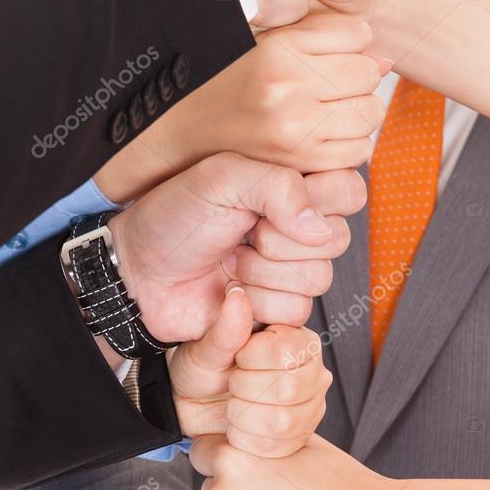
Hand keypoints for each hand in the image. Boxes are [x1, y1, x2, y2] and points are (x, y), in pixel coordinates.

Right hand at [94, 15, 386, 201]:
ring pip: (370, 114)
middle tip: (335, 87)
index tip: (335, 54)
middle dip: (359, 78)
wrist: (181, 136)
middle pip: (369, 74)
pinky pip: (357, 152)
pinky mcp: (299, 165)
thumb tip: (385, 57)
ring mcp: (294, 132)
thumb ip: (322, 38)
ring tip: (331, 112)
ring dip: (359, 113)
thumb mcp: (266, 44)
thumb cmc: (225, 83)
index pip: (358, 33)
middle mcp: (287, 90)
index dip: (353, 43)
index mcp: (278, 51)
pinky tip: (326, 138)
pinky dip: (351, 145)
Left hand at [106, 153, 364, 343]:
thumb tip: (319, 228)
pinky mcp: (278, 310)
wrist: (140, 273)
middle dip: (279, 239)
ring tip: (230, 261)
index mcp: (294, 188)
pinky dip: (255, 302)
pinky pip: (296, 311)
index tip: (272, 201)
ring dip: (263, 273)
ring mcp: (290, 272)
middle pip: (337, 239)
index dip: (320, 199)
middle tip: (241, 233)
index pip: (349, 191)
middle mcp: (300, 230)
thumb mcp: (221, 178)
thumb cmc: (174, 218)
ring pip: (318, 278)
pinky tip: (229, 290)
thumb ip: (279, 185)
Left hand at [170, 284, 332, 456]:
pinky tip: (239, 427)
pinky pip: (278, 446)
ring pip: (283, 421)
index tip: (235, 358)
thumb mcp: (206, 349)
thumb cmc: (204, 371)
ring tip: (234, 405)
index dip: (250, 359)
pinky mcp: (302, 434)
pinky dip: (247, 439)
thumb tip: (238, 297)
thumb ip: (225, 328)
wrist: (196, 407)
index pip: (285, 351)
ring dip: (244, 416)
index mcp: (296, 338)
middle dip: (244, 390)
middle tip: (232, 383)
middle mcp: (313, 369)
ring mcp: (312, 404)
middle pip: (287, 388)